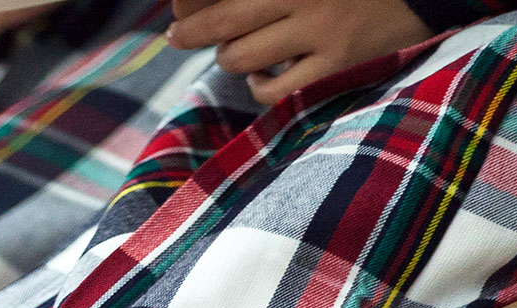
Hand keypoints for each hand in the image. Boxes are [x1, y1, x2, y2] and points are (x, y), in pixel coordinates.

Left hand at [167, 0, 427, 101]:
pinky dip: (260, 86)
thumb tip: (197, 9)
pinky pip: (274, 90)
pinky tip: (265, 75)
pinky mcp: (338, 64)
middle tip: (178, 35)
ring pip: (239, 56)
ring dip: (228, 58)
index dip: (188, 4)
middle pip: (220, 20)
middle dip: (188, 31)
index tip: (178, 11)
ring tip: (235, 53)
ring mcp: (321, 29)